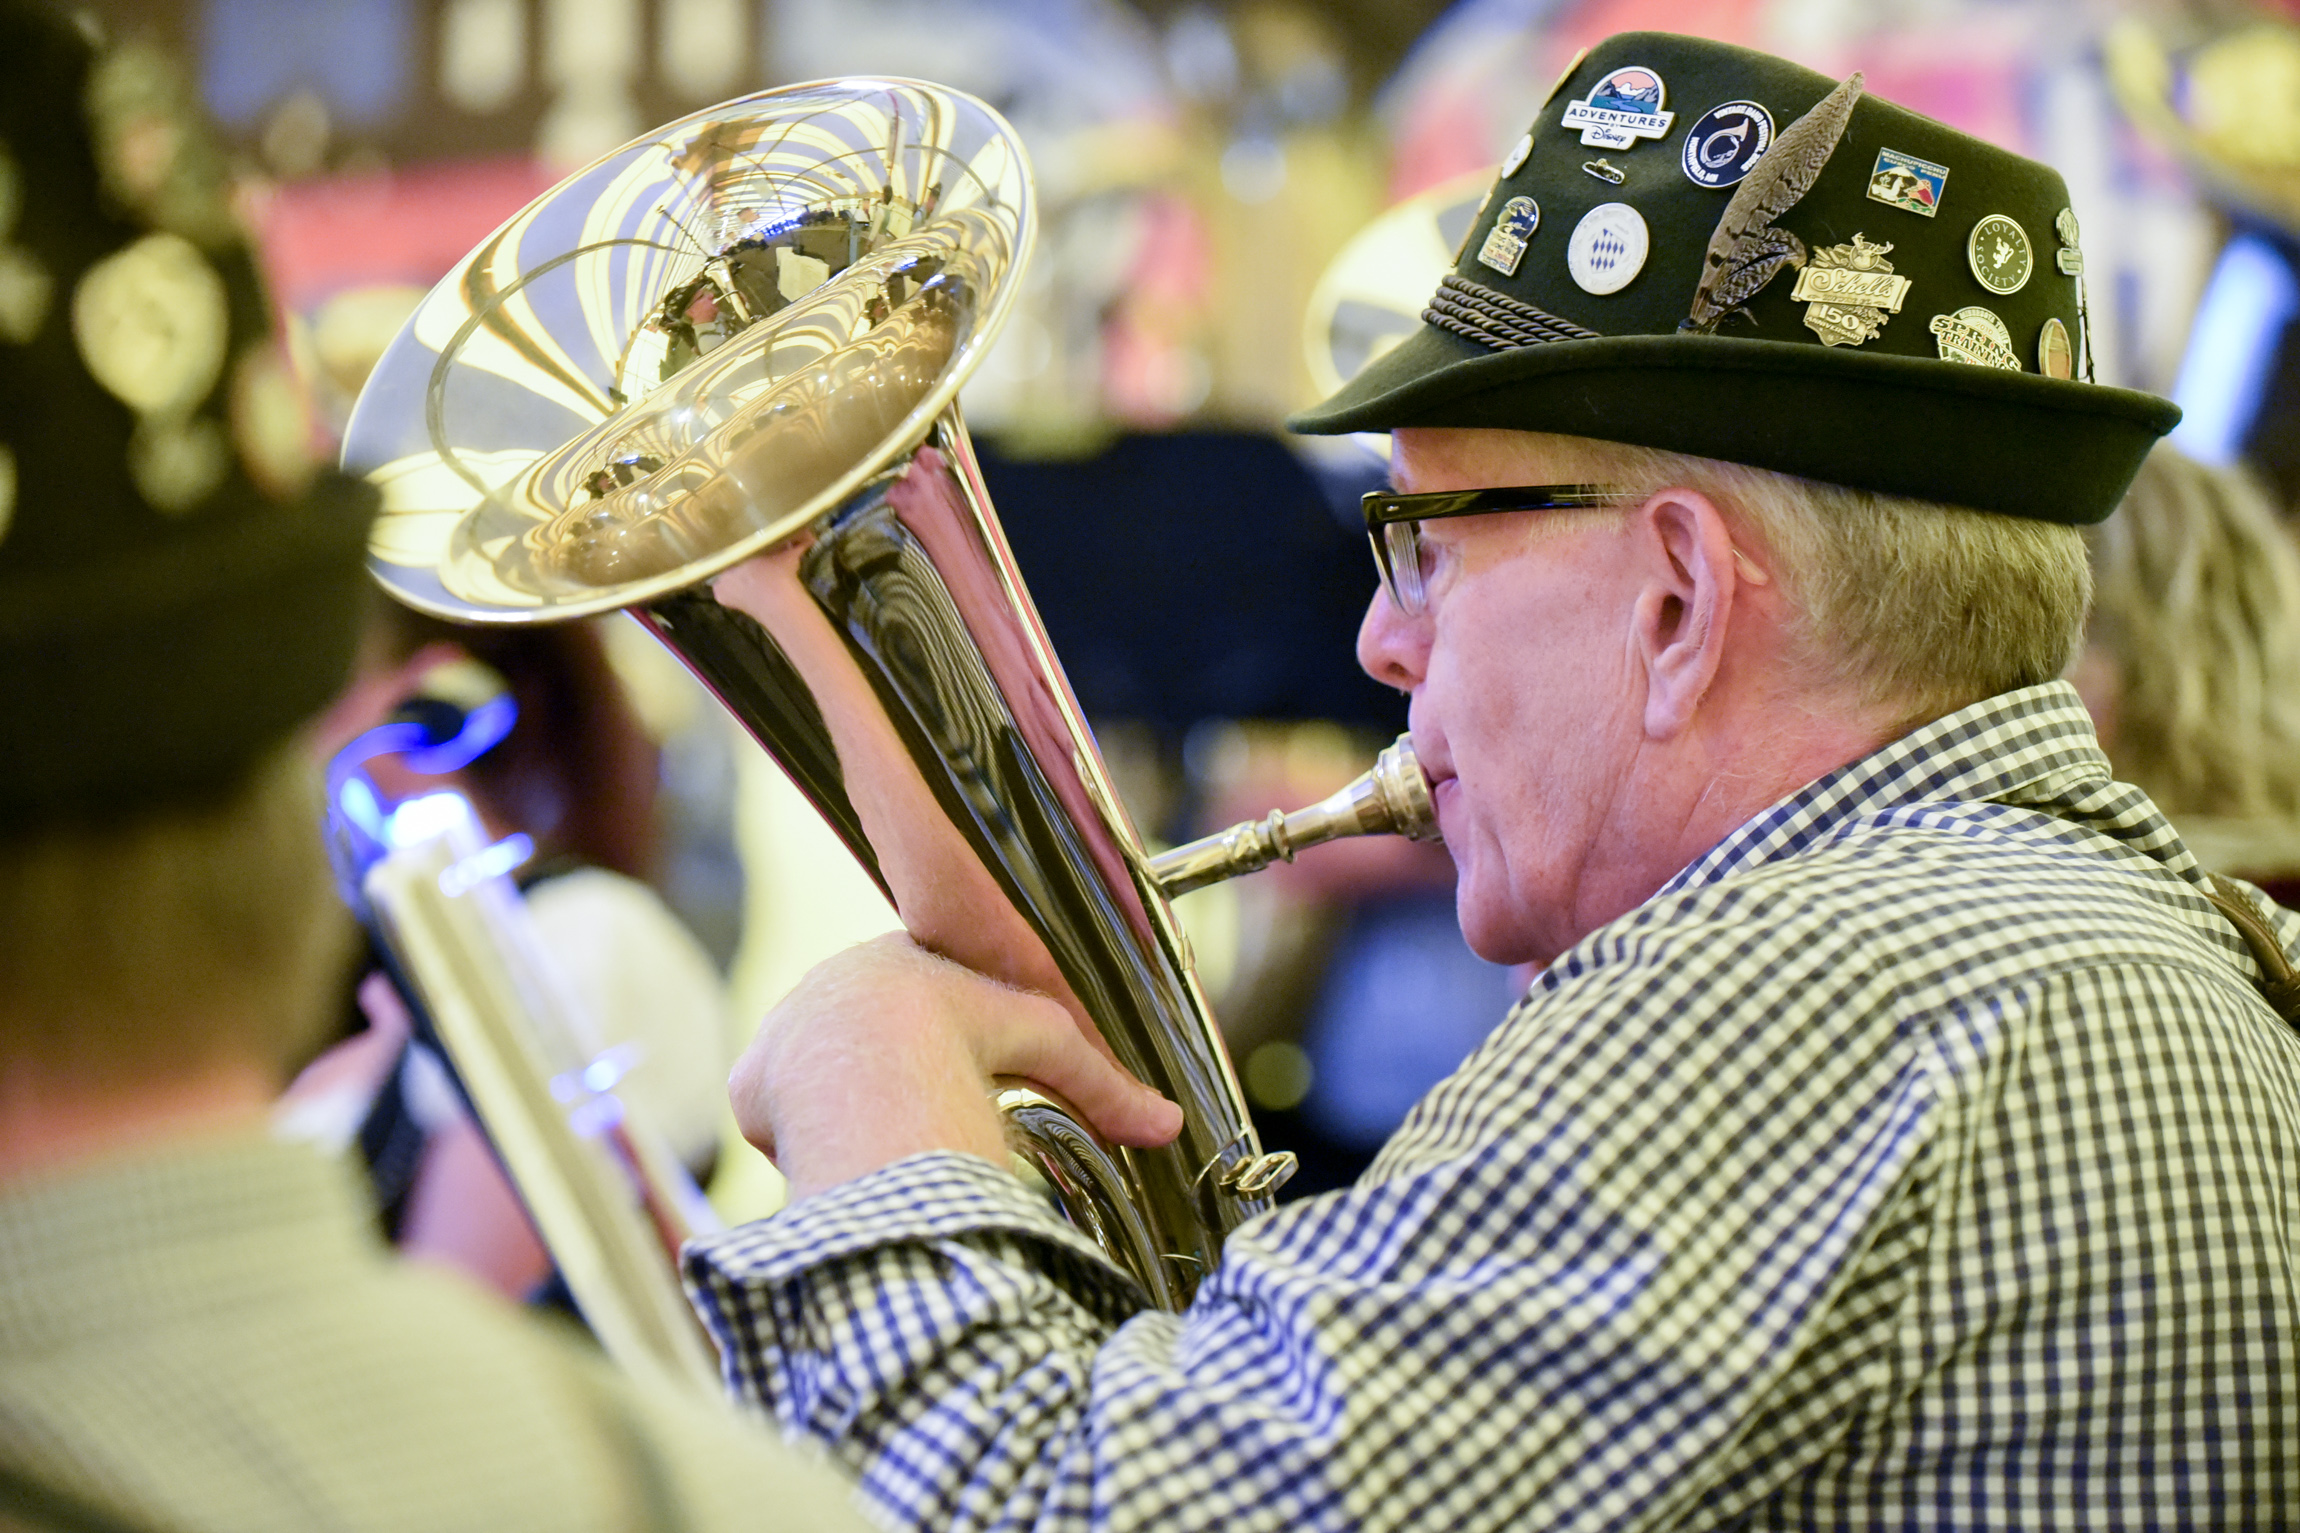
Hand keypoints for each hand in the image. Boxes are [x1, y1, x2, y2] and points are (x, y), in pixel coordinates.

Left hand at [729, 933, 1182, 1201]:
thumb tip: (1168, 1125)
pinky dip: (802, 1143)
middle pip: (864, 1048)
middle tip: (925, 1130)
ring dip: (842, 1118)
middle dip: (890, 1087)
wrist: (869, 1056)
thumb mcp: (1044, 1046)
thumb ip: (1100, 1084)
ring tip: (881, 1156)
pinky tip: (831, 1163)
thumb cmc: (961, 1034)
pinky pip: (776, 1119)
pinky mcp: (751, 1082)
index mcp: (894, 963)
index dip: (944, 1052)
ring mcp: (786, 1034)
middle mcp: (831, 989)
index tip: (962, 1091)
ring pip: (817, 1085)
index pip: (918, 1006)